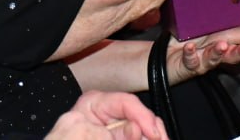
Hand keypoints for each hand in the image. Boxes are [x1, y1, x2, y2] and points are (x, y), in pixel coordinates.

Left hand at [44, 91, 164, 139]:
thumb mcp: (79, 133)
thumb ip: (108, 133)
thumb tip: (135, 128)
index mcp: (93, 104)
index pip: (127, 103)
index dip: (145, 118)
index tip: (154, 135)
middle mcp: (104, 116)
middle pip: (138, 119)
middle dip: (152, 131)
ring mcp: (110, 131)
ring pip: (137, 132)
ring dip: (149, 135)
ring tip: (159, 139)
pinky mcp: (113, 136)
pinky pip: (128, 136)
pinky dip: (139, 138)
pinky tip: (150, 139)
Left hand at [166, 24, 239, 84]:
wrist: (163, 57)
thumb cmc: (184, 37)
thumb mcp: (201, 21)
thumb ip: (215, 12)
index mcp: (223, 35)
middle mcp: (216, 47)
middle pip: (234, 48)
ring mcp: (203, 59)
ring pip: (215, 57)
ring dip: (219, 53)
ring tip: (222, 46)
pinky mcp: (188, 66)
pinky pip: (190, 60)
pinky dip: (191, 55)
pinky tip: (189, 49)